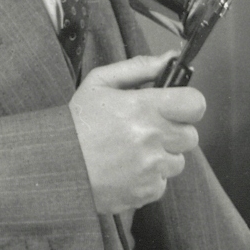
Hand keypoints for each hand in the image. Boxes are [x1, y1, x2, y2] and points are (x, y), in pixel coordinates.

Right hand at [68, 54, 204, 214]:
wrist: (54, 164)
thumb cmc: (77, 122)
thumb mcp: (100, 83)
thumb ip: (139, 68)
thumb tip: (170, 57)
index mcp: (144, 107)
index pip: (195, 104)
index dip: (188, 105)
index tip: (176, 108)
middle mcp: (152, 138)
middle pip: (190, 136)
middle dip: (174, 132)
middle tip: (147, 131)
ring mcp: (151, 167)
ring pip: (178, 161)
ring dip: (162, 157)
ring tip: (132, 152)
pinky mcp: (146, 191)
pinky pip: (162, 183)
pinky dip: (149, 179)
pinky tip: (126, 170)